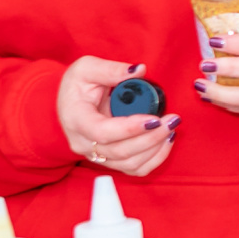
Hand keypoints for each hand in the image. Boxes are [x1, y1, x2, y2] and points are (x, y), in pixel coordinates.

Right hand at [57, 57, 180, 176]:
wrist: (68, 104)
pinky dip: (154, 159)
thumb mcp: (87, 68)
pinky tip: (166, 141)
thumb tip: (139, 70)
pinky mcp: (110, 160)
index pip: (102, 132)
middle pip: (120, 151)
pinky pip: (135, 169)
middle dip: (151, 138)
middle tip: (171, 120)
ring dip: (156, 149)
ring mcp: (97, 156)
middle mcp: (85, 144)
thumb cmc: (75, 86)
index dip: (129, 129)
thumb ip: (112, 69)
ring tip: (171, 128)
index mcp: (76, 120)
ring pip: (130, 164)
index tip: (153, 119)